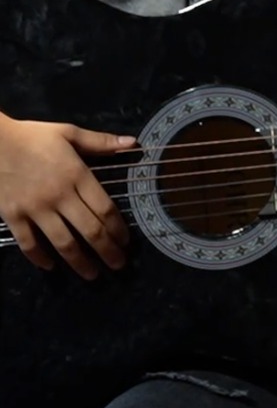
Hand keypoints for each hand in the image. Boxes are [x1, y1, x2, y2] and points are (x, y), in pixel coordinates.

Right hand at [0, 111, 134, 277]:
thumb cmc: (33, 136)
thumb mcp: (69, 133)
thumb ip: (101, 142)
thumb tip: (133, 144)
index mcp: (77, 175)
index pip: (105, 209)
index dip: (119, 229)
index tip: (126, 241)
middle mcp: (59, 196)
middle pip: (90, 230)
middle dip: (107, 251)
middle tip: (119, 265)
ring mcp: (34, 208)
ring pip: (62, 242)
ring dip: (80, 262)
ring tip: (92, 274)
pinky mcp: (12, 216)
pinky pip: (28, 243)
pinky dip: (39, 257)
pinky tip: (51, 266)